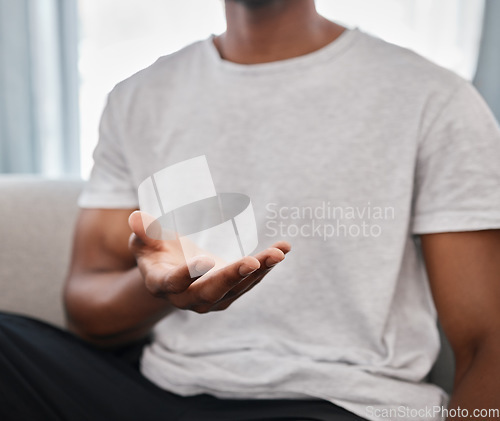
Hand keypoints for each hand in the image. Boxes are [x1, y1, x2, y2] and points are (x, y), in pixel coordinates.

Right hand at [128, 211, 290, 312]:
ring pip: (237, 289)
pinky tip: (282, 250)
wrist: (172, 272)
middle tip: (253, 261)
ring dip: (259, 271)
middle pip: (211, 292)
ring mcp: (211, 298)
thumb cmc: (156, 251)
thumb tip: (136, 217)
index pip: (174, 283)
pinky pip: (250, 282)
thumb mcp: (144, 240)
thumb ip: (143, 231)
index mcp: (162, 284)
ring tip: (278, 252)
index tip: (205, 261)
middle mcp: (187, 298)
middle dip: (233, 276)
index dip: (188, 274)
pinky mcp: (230, 292)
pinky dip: (266, 267)